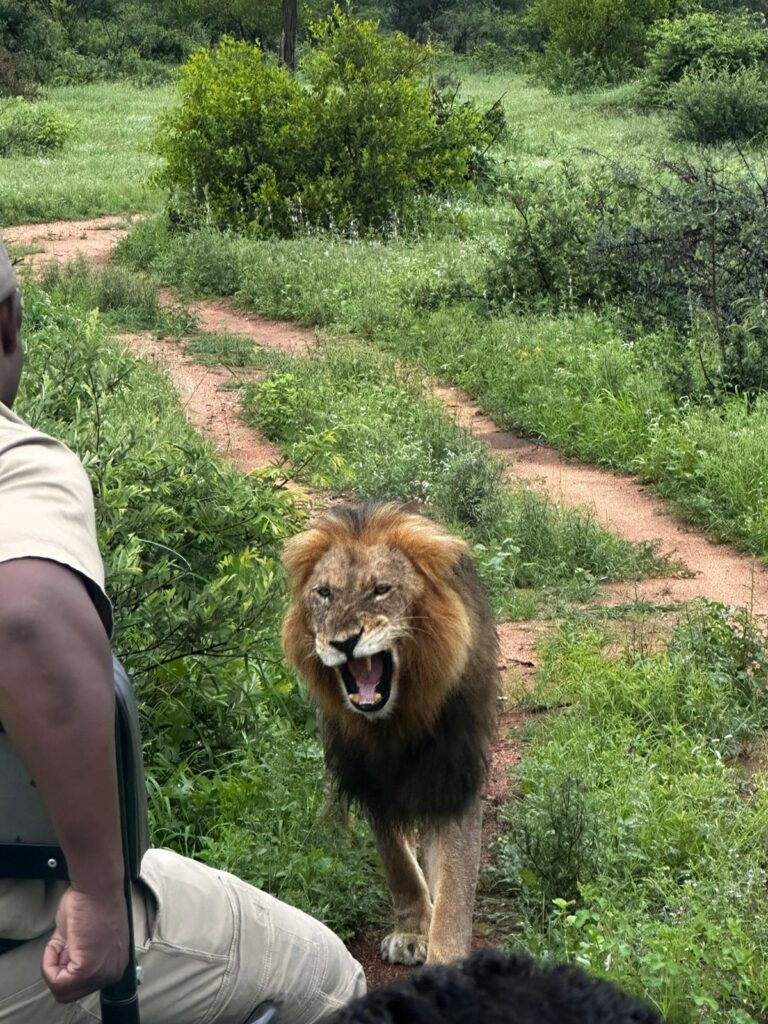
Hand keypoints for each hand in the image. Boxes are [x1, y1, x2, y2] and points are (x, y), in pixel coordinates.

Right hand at [42, 885, 129, 1002]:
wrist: (97, 886)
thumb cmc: (91, 902)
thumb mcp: (82, 937)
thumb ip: (74, 955)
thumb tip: (62, 965)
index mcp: (114, 964)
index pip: (81, 985)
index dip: (65, 966)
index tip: (67, 946)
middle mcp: (112, 972)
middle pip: (71, 992)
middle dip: (58, 969)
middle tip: (61, 946)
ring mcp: (102, 972)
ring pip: (63, 991)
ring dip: (52, 967)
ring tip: (61, 943)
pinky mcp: (88, 968)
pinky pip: (57, 982)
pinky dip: (48, 964)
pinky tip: (58, 944)